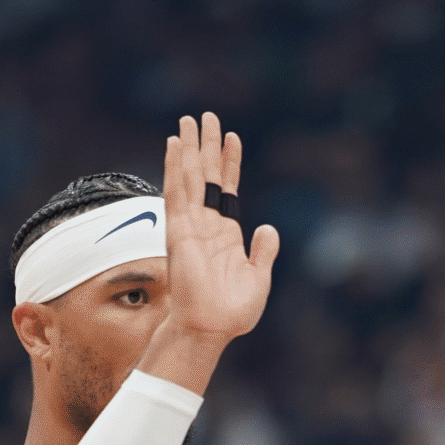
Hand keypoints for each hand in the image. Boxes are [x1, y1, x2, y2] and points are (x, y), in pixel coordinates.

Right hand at [160, 111, 280, 343]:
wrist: (211, 328)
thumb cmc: (232, 312)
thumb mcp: (258, 278)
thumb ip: (263, 252)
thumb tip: (268, 228)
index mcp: (225, 234)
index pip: (227, 189)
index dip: (230, 163)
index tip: (233, 137)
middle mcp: (206, 224)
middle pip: (206, 175)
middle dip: (207, 145)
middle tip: (206, 116)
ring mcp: (191, 225)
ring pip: (190, 176)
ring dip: (190, 147)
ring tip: (189, 120)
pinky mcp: (179, 230)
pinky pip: (177, 192)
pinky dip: (176, 167)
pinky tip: (175, 145)